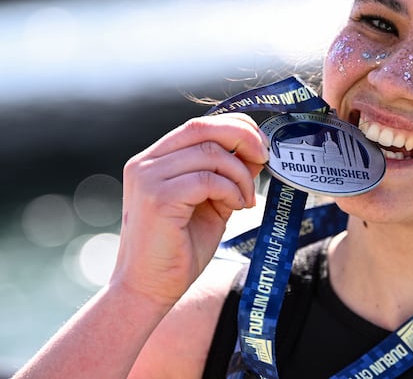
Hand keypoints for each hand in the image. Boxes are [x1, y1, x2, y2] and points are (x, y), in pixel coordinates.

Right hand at [111, 113, 268, 308]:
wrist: (149, 289)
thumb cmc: (180, 248)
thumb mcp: (211, 203)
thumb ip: (227, 176)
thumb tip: (257, 152)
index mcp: (154, 160)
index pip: (198, 125)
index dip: (235, 127)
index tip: (261, 146)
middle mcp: (146, 163)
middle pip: (203, 128)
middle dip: (242, 138)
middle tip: (265, 159)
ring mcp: (147, 178)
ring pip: (210, 154)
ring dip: (240, 175)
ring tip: (246, 200)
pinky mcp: (157, 198)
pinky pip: (208, 180)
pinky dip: (231, 191)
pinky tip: (237, 208)